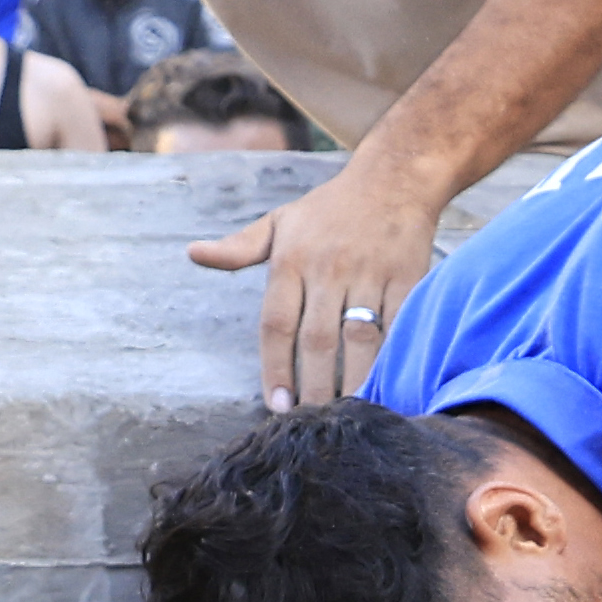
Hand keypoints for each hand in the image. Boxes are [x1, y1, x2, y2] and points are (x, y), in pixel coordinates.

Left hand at [184, 136, 448, 415]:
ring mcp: (370, 273)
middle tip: (312, 424)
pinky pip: (399, 326)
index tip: (277, 406)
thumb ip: (239, 248)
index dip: (275, 368)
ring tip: (348, 414)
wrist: (394, 177)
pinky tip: (390, 386)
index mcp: (291, 258)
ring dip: (355, 381)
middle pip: (317, 340)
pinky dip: (394, 358)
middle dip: (314, 386)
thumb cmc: (330, 208)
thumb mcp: (280, 221)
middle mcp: (328, 267)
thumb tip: (193, 254)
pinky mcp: (408, 277)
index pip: (277, 323)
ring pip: (360, 339)